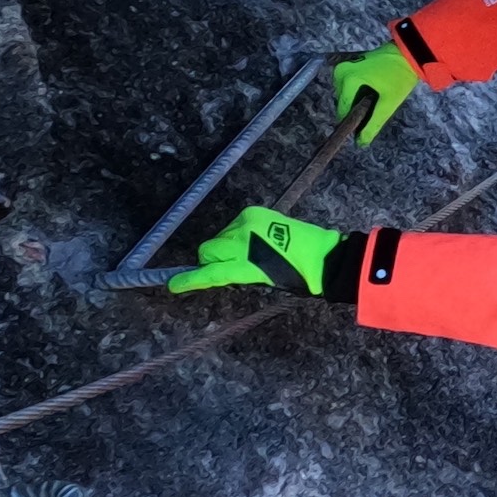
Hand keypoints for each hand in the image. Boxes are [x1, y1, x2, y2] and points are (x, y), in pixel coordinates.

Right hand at [168, 207, 353, 296]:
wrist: (322, 254)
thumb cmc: (298, 277)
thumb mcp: (265, 281)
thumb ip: (238, 274)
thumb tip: (220, 270)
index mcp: (250, 263)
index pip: (212, 272)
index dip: (191, 280)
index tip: (173, 284)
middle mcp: (245, 239)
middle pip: (208, 251)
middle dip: (211, 261)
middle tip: (230, 268)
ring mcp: (248, 222)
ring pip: (219, 238)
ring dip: (225, 247)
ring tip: (249, 254)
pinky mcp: (253, 212)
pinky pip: (232, 226)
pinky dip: (235, 236)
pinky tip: (254, 242)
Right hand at [333, 42, 418, 145]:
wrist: (408, 52)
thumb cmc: (399, 76)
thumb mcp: (388, 103)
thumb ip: (374, 124)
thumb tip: (360, 142)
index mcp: (348, 79)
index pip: (343, 110)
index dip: (351, 123)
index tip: (361, 131)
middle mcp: (341, 71)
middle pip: (343, 101)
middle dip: (356, 110)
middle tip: (375, 111)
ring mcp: (344, 65)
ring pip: (345, 93)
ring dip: (357, 100)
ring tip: (376, 100)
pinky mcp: (350, 63)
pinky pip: (349, 84)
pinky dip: (358, 91)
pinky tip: (373, 92)